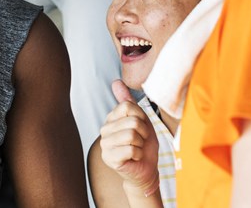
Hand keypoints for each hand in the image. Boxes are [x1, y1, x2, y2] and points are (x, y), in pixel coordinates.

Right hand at [98, 80, 159, 197]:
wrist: (146, 169)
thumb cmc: (144, 145)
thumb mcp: (141, 120)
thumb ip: (128, 102)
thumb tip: (116, 81)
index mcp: (111, 119)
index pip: (128, 107)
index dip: (142, 118)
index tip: (142, 128)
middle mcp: (104, 130)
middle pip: (132, 121)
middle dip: (143, 133)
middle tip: (141, 142)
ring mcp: (105, 144)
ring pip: (131, 135)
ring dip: (141, 144)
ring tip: (137, 149)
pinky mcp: (109, 158)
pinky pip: (131, 149)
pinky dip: (138, 154)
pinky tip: (134, 158)